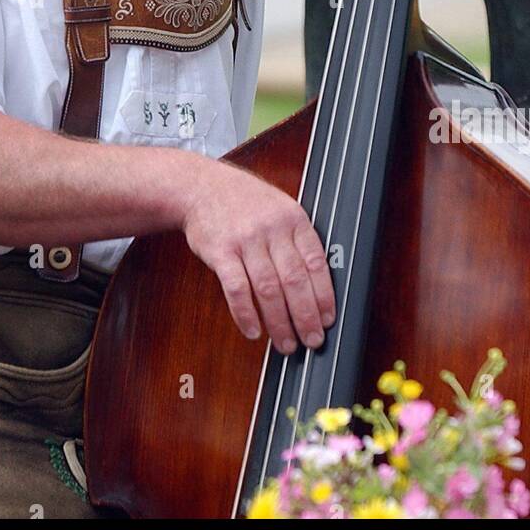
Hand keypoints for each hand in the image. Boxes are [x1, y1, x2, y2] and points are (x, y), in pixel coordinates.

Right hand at [181, 158, 334, 354]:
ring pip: (268, 289)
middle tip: (312, 340)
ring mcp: (245, 239)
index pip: (316, 263)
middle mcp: (271, 228)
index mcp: (293, 219)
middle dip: (306, 317)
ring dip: (279, 323)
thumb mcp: (280, 209)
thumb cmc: (245, 202)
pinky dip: (246, 314)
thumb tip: (318, 287)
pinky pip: (236, 289)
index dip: (324, 296)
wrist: (202, 186)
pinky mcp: (220, 251)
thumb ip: (297, 241)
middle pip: (294, 281)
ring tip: (286, 343)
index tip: (328, 320)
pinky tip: (254, 330)